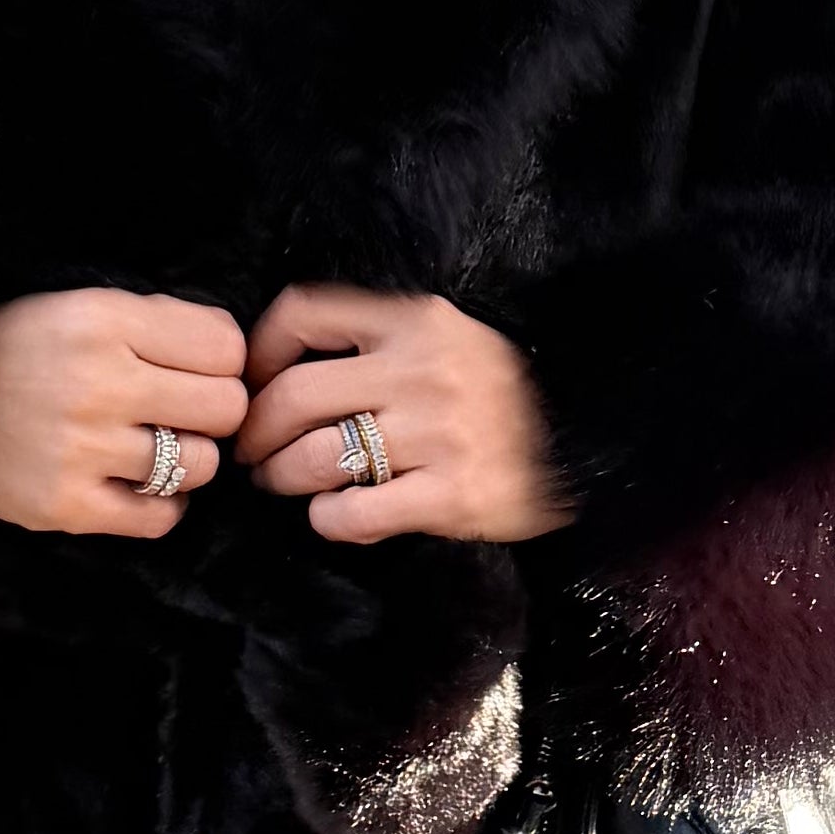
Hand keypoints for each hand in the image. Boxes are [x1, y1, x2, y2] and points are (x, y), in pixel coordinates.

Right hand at [0, 289, 250, 536]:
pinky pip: (159, 519)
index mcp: (103, 320)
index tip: (195, 370)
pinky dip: (160, 507)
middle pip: (225, 408)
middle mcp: (98, 382)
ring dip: (187, 461)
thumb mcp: (74, 306)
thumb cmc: (8, 350)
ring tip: (152, 450)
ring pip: (200, 466)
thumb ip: (152, 321)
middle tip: (181, 414)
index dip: (221, 362)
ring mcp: (81, 449)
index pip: (225, 348)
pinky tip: (135, 487)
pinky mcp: (63, 505)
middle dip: (212, 412)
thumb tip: (229, 353)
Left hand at [234, 285, 569, 543]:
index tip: (249, 386)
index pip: (304, 313)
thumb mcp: (445, 341)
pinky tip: (334, 516)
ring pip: (312, 458)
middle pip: (292, 395)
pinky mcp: (453, 495)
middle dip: (255, 433)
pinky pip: (352, 515)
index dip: (258, 353)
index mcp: (417, 320)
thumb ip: (376, 342)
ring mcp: (440, 433)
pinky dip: (327, 520)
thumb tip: (272, 370)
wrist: (585, 447)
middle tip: (253, 454)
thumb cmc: (494, 401)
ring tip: (285, 484)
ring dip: (281, 478)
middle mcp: (426, 369)